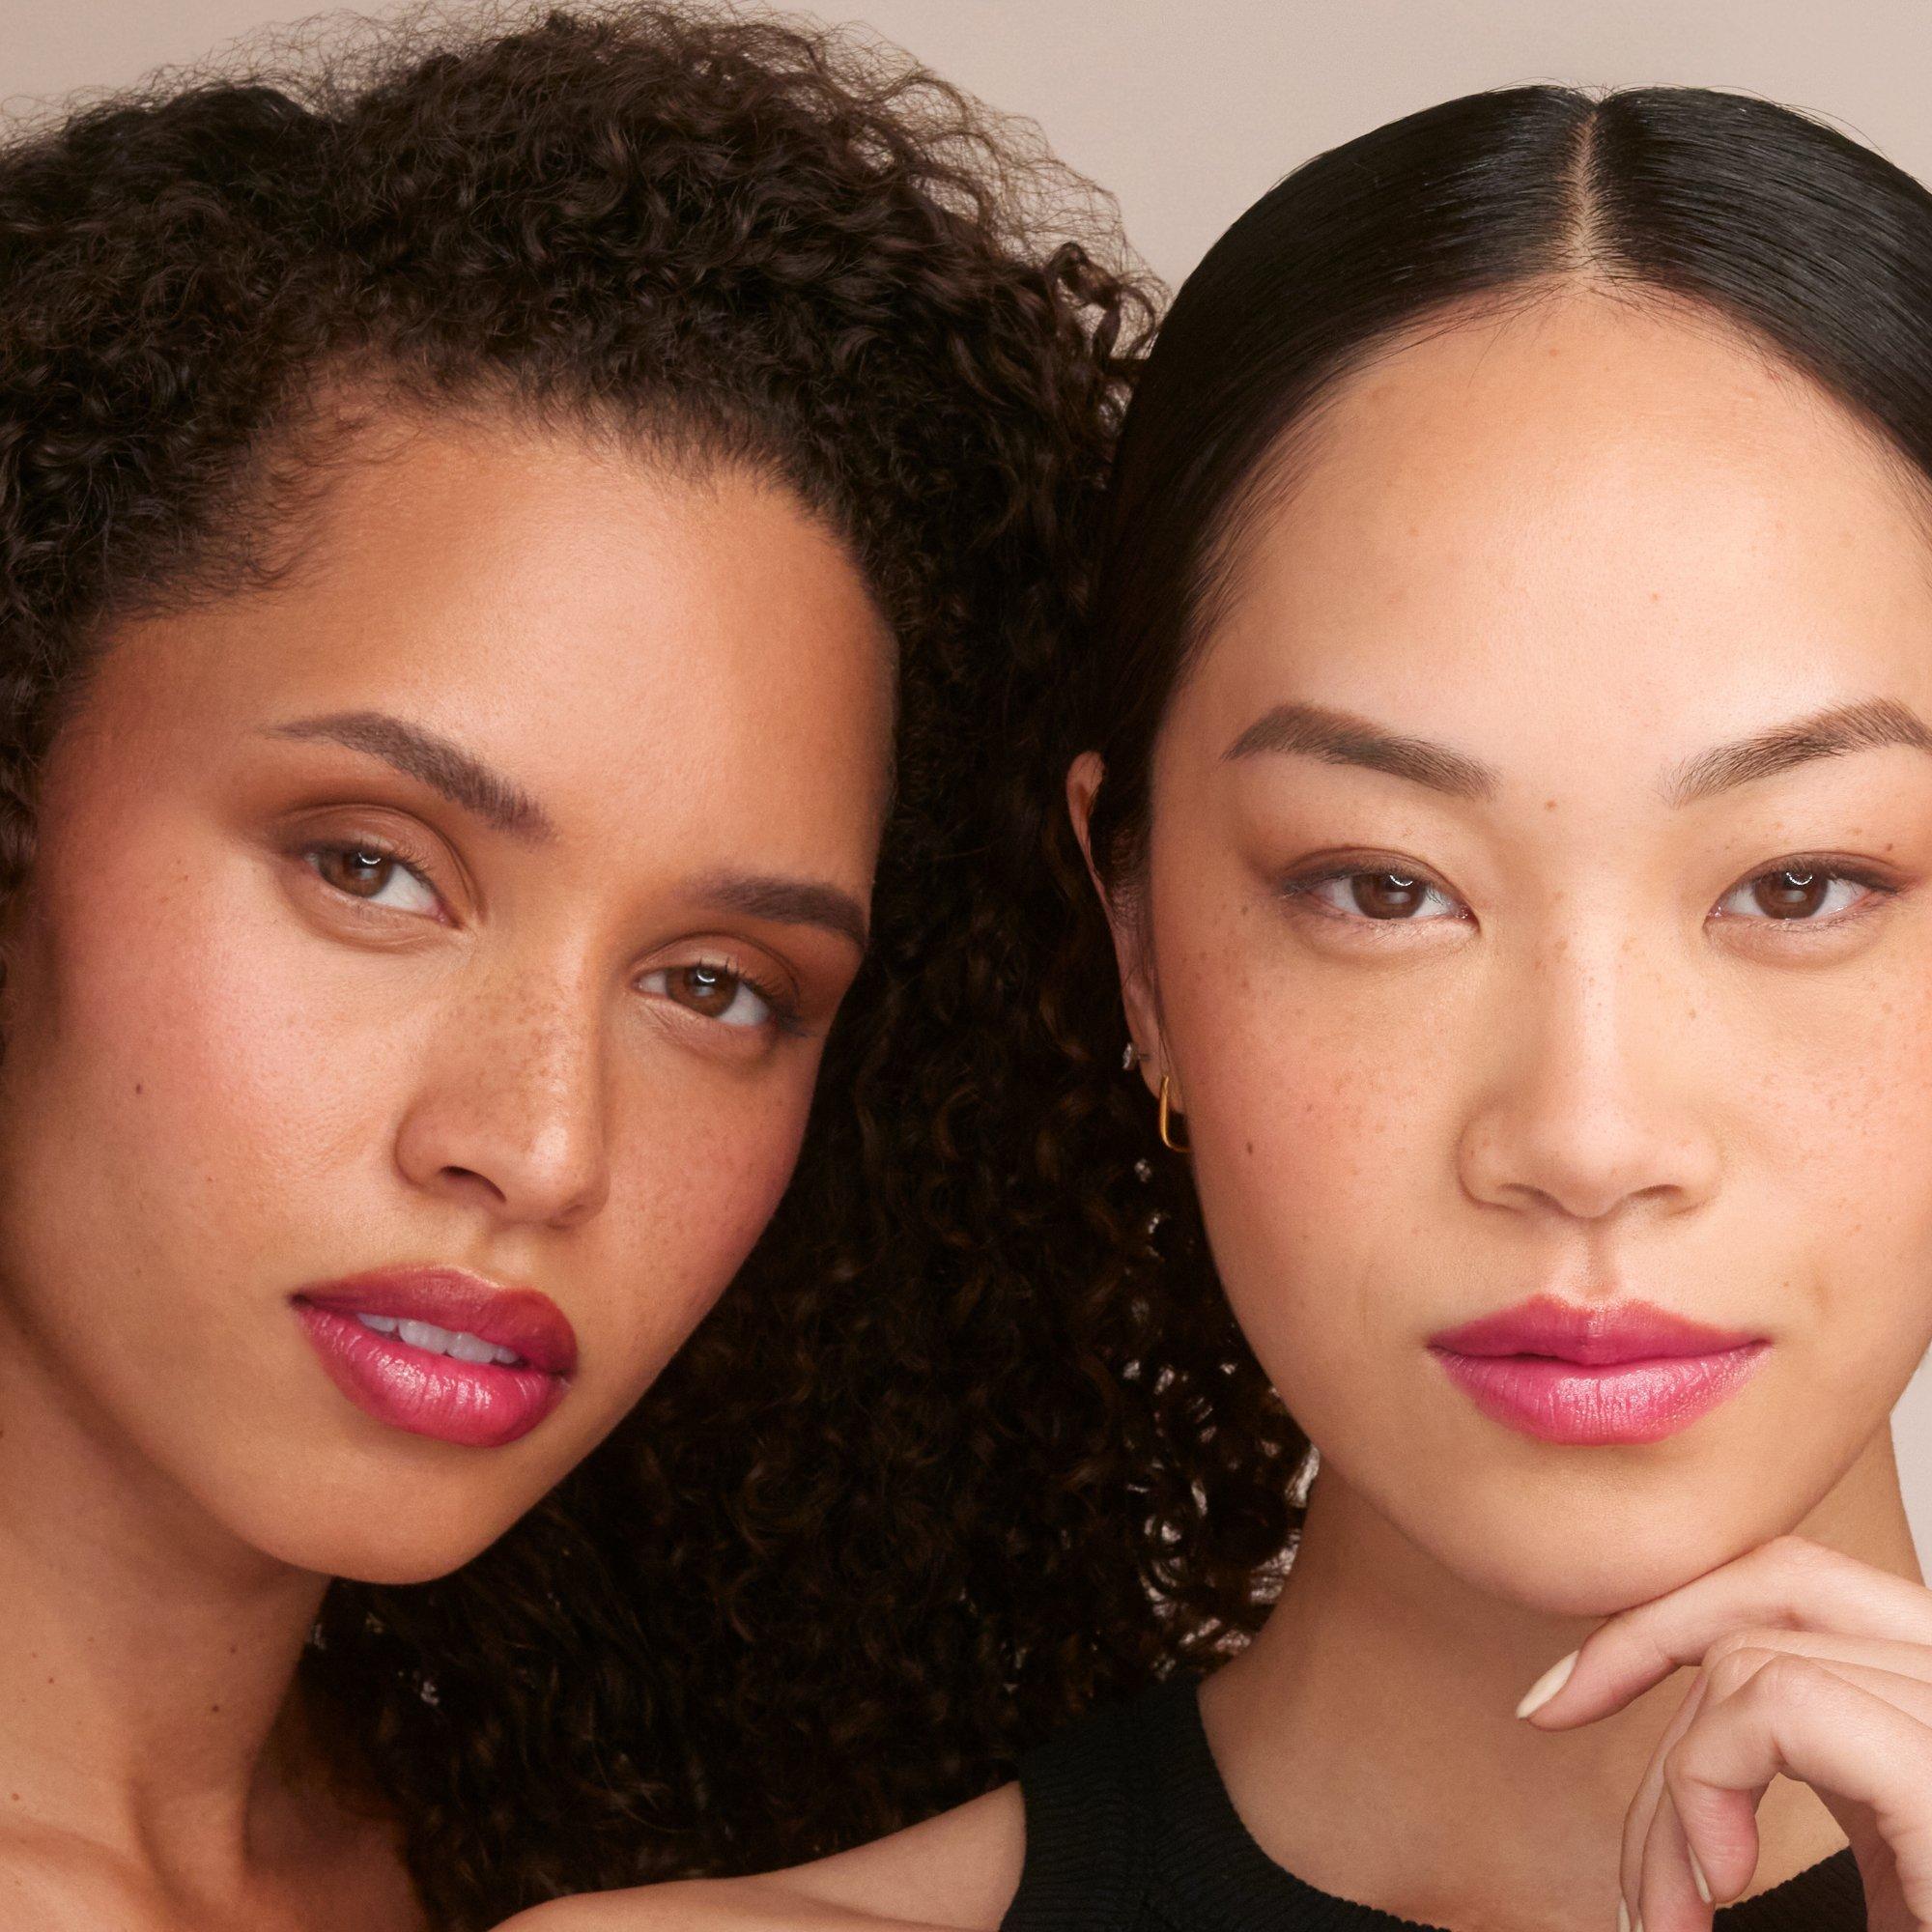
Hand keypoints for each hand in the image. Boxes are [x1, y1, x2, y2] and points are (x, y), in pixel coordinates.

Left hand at [1516, 1535, 1931, 1931]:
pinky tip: (1715, 1885)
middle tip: (1555, 1735)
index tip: (1555, 1700)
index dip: (1662, 1617)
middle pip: (1772, 1589)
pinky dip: (1708, 1780)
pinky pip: (1780, 1705)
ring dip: (1669, 1787)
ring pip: (1751, 1658)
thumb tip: (1668, 1790)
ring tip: (1670, 1912)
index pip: (1793, 1587)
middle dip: (1637, 1653)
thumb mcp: (1890, 1888)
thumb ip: (1801, 1807)